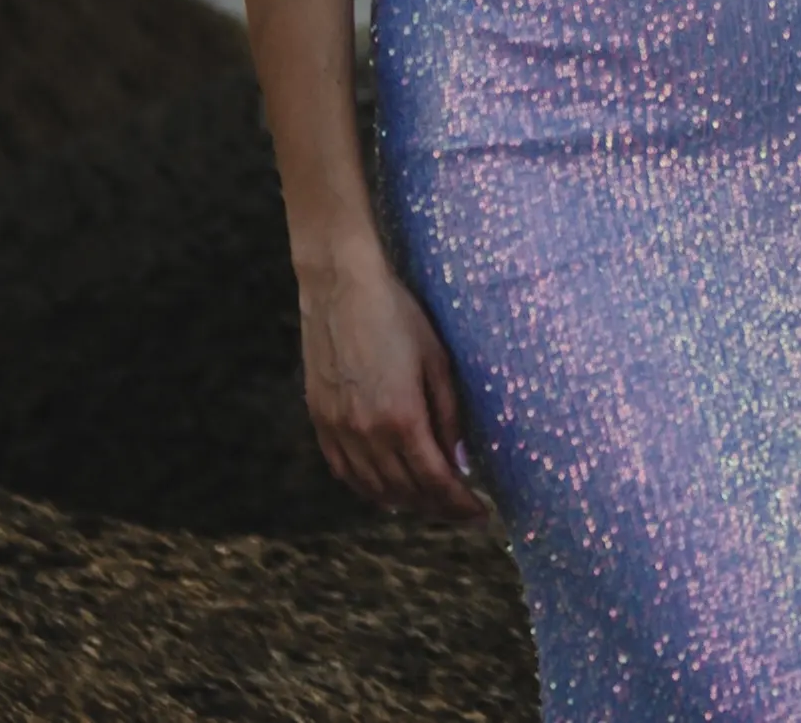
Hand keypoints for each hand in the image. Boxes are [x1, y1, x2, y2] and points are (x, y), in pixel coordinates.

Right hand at [299, 248, 486, 524]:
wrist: (340, 286)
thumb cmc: (397, 315)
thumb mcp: (437, 361)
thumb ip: (449, 417)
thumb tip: (462, 463)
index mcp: (402, 418)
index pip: (436, 482)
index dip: (460, 504)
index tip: (480, 513)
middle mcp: (367, 433)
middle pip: (406, 492)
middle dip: (438, 507)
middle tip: (460, 510)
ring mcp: (338, 429)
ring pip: (373, 489)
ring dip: (405, 502)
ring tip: (429, 502)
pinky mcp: (319, 420)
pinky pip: (344, 472)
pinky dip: (368, 488)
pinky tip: (385, 489)